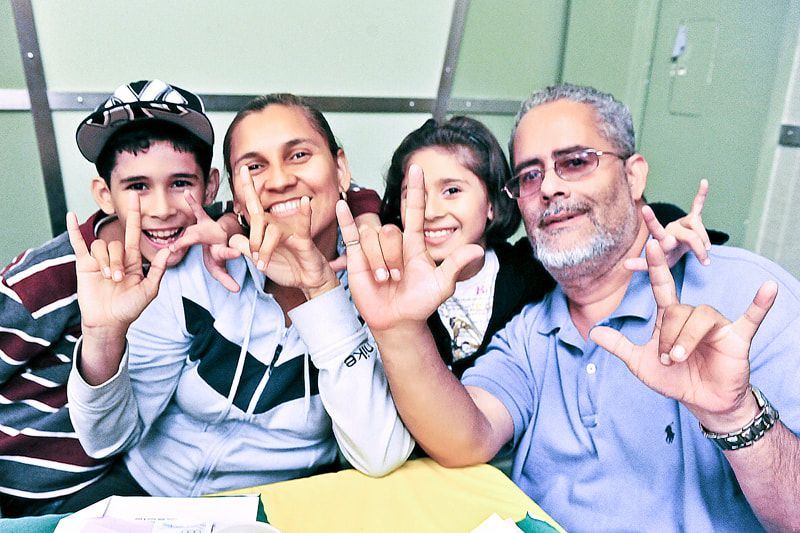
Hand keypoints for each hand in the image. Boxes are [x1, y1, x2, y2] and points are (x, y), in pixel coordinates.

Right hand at [67, 193, 169, 333]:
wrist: (109, 322)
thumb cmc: (130, 308)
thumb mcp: (149, 290)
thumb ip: (158, 269)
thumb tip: (168, 249)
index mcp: (133, 260)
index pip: (133, 231)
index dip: (134, 214)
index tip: (136, 196)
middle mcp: (116, 256)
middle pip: (115, 244)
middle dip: (115, 261)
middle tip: (116, 279)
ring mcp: (99, 259)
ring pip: (100, 247)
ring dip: (103, 262)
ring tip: (106, 279)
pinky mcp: (84, 265)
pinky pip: (78, 243)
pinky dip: (74, 230)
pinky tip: (71, 216)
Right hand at [170, 191, 241, 291]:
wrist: (221, 239)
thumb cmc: (218, 254)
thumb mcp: (221, 268)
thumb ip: (227, 279)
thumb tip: (237, 290)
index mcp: (223, 250)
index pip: (226, 253)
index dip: (231, 254)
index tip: (238, 253)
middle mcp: (217, 238)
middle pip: (204, 241)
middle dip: (190, 241)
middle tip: (178, 246)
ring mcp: (209, 229)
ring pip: (195, 231)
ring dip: (187, 230)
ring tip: (183, 217)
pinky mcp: (204, 221)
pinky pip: (197, 211)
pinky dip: (192, 203)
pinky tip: (187, 193)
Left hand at [229, 166, 337, 298]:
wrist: (306, 280)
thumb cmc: (286, 267)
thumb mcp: (259, 259)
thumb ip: (244, 247)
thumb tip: (231, 238)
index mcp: (267, 226)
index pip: (254, 205)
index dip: (248, 187)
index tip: (242, 168)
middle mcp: (278, 223)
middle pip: (258, 219)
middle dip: (253, 238)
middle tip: (255, 257)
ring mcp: (291, 229)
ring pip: (272, 231)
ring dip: (265, 249)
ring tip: (263, 265)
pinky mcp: (304, 238)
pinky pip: (303, 223)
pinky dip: (304, 212)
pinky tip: (305, 201)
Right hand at [336, 164, 483, 331]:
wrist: (397, 321)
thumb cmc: (420, 303)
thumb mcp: (441, 285)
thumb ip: (455, 265)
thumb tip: (478, 251)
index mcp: (414, 243)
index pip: (414, 211)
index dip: (415, 191)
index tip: (416, 168)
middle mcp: (394, 242)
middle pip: (391, 231)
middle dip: (393, 258)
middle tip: (397, 279)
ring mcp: (374, 248)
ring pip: (373, 238)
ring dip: (378, 262)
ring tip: (383, 280)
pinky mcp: (357, 257)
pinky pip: (350, 233)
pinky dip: (344, 219)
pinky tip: (341, 205)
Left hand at [591, 240, 777, 429]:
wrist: (702, 402)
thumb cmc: (674, 379)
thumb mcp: (640, 364)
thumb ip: (619, 346)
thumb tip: (593, 332)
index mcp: (671, 317)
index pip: (662, 286)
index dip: (656, 266)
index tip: (651, 244)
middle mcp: (693, 315)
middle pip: (677, 311)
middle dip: (668, 338)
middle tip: (667, 361)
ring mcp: (716, 325)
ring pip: (699, 316)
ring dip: (686, 340)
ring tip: (679, 359)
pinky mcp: (736, 337)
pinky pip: (751, 317)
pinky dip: (760, 304)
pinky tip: (769, 288)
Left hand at [626, 179, 711, 270]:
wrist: (677, 251)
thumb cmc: (666, 258)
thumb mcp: (656, 265)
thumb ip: (641, 265)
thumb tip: (625, 265)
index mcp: (662, 238)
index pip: (656, 230)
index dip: (651, 220)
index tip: (644, 208)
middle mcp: (671, 228)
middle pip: (689, 235)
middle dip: (698, 249)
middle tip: (705, 261)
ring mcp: (682, 222)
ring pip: (697, 225)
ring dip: (704, 240)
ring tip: (706, 255)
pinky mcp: (692, 218)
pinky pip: (697, 205)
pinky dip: (701, 194)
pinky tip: (704, 181)